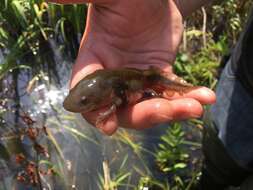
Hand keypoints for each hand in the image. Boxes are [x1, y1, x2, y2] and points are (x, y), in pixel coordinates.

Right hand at [50, 0, 215, 134]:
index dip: (95, 113)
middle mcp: (114, 79)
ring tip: (196, 106)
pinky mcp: (159, 78)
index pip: (88, 95)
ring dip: (173, 110)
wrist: (151, 2)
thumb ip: (85, 0)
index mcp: (94, 63)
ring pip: (151, 106)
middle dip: (146, 114)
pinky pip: (171, 94)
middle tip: (169, 110)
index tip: (109, 125)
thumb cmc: (125, 0)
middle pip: (124, 109)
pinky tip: (205, 96)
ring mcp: (137, 82)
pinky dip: (187, 98)